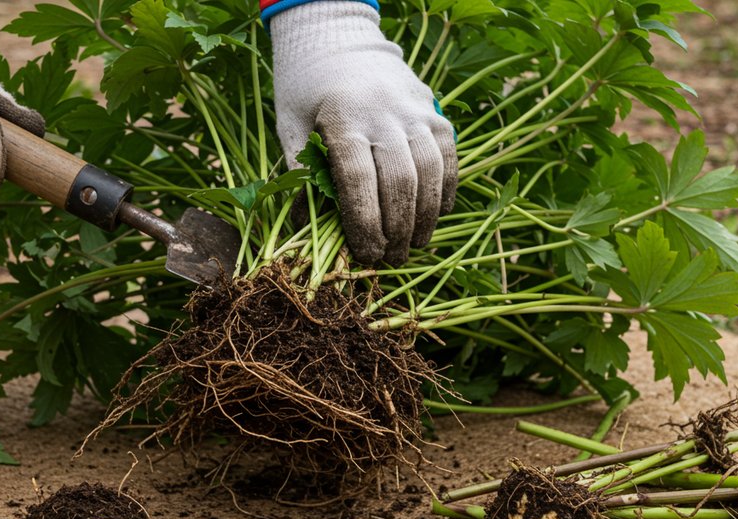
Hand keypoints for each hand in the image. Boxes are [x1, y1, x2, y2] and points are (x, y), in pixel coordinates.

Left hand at [270, 1, 457, 265]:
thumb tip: (306, 229)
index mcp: (342, 119)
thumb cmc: (306, 89)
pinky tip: (435, 216)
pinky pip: (447, 156)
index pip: (359, 181)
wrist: (339, 38)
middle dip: (398, 230)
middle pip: (399, 182)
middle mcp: (383, 114)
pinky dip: (445, 189)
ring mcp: (414, 111)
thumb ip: (301, 174)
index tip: (366, 255)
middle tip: (391, 261)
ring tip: (415, 246)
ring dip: (425, 217)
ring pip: (429, 172)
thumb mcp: (290, 126)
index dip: (364, 224)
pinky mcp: (433, 110)